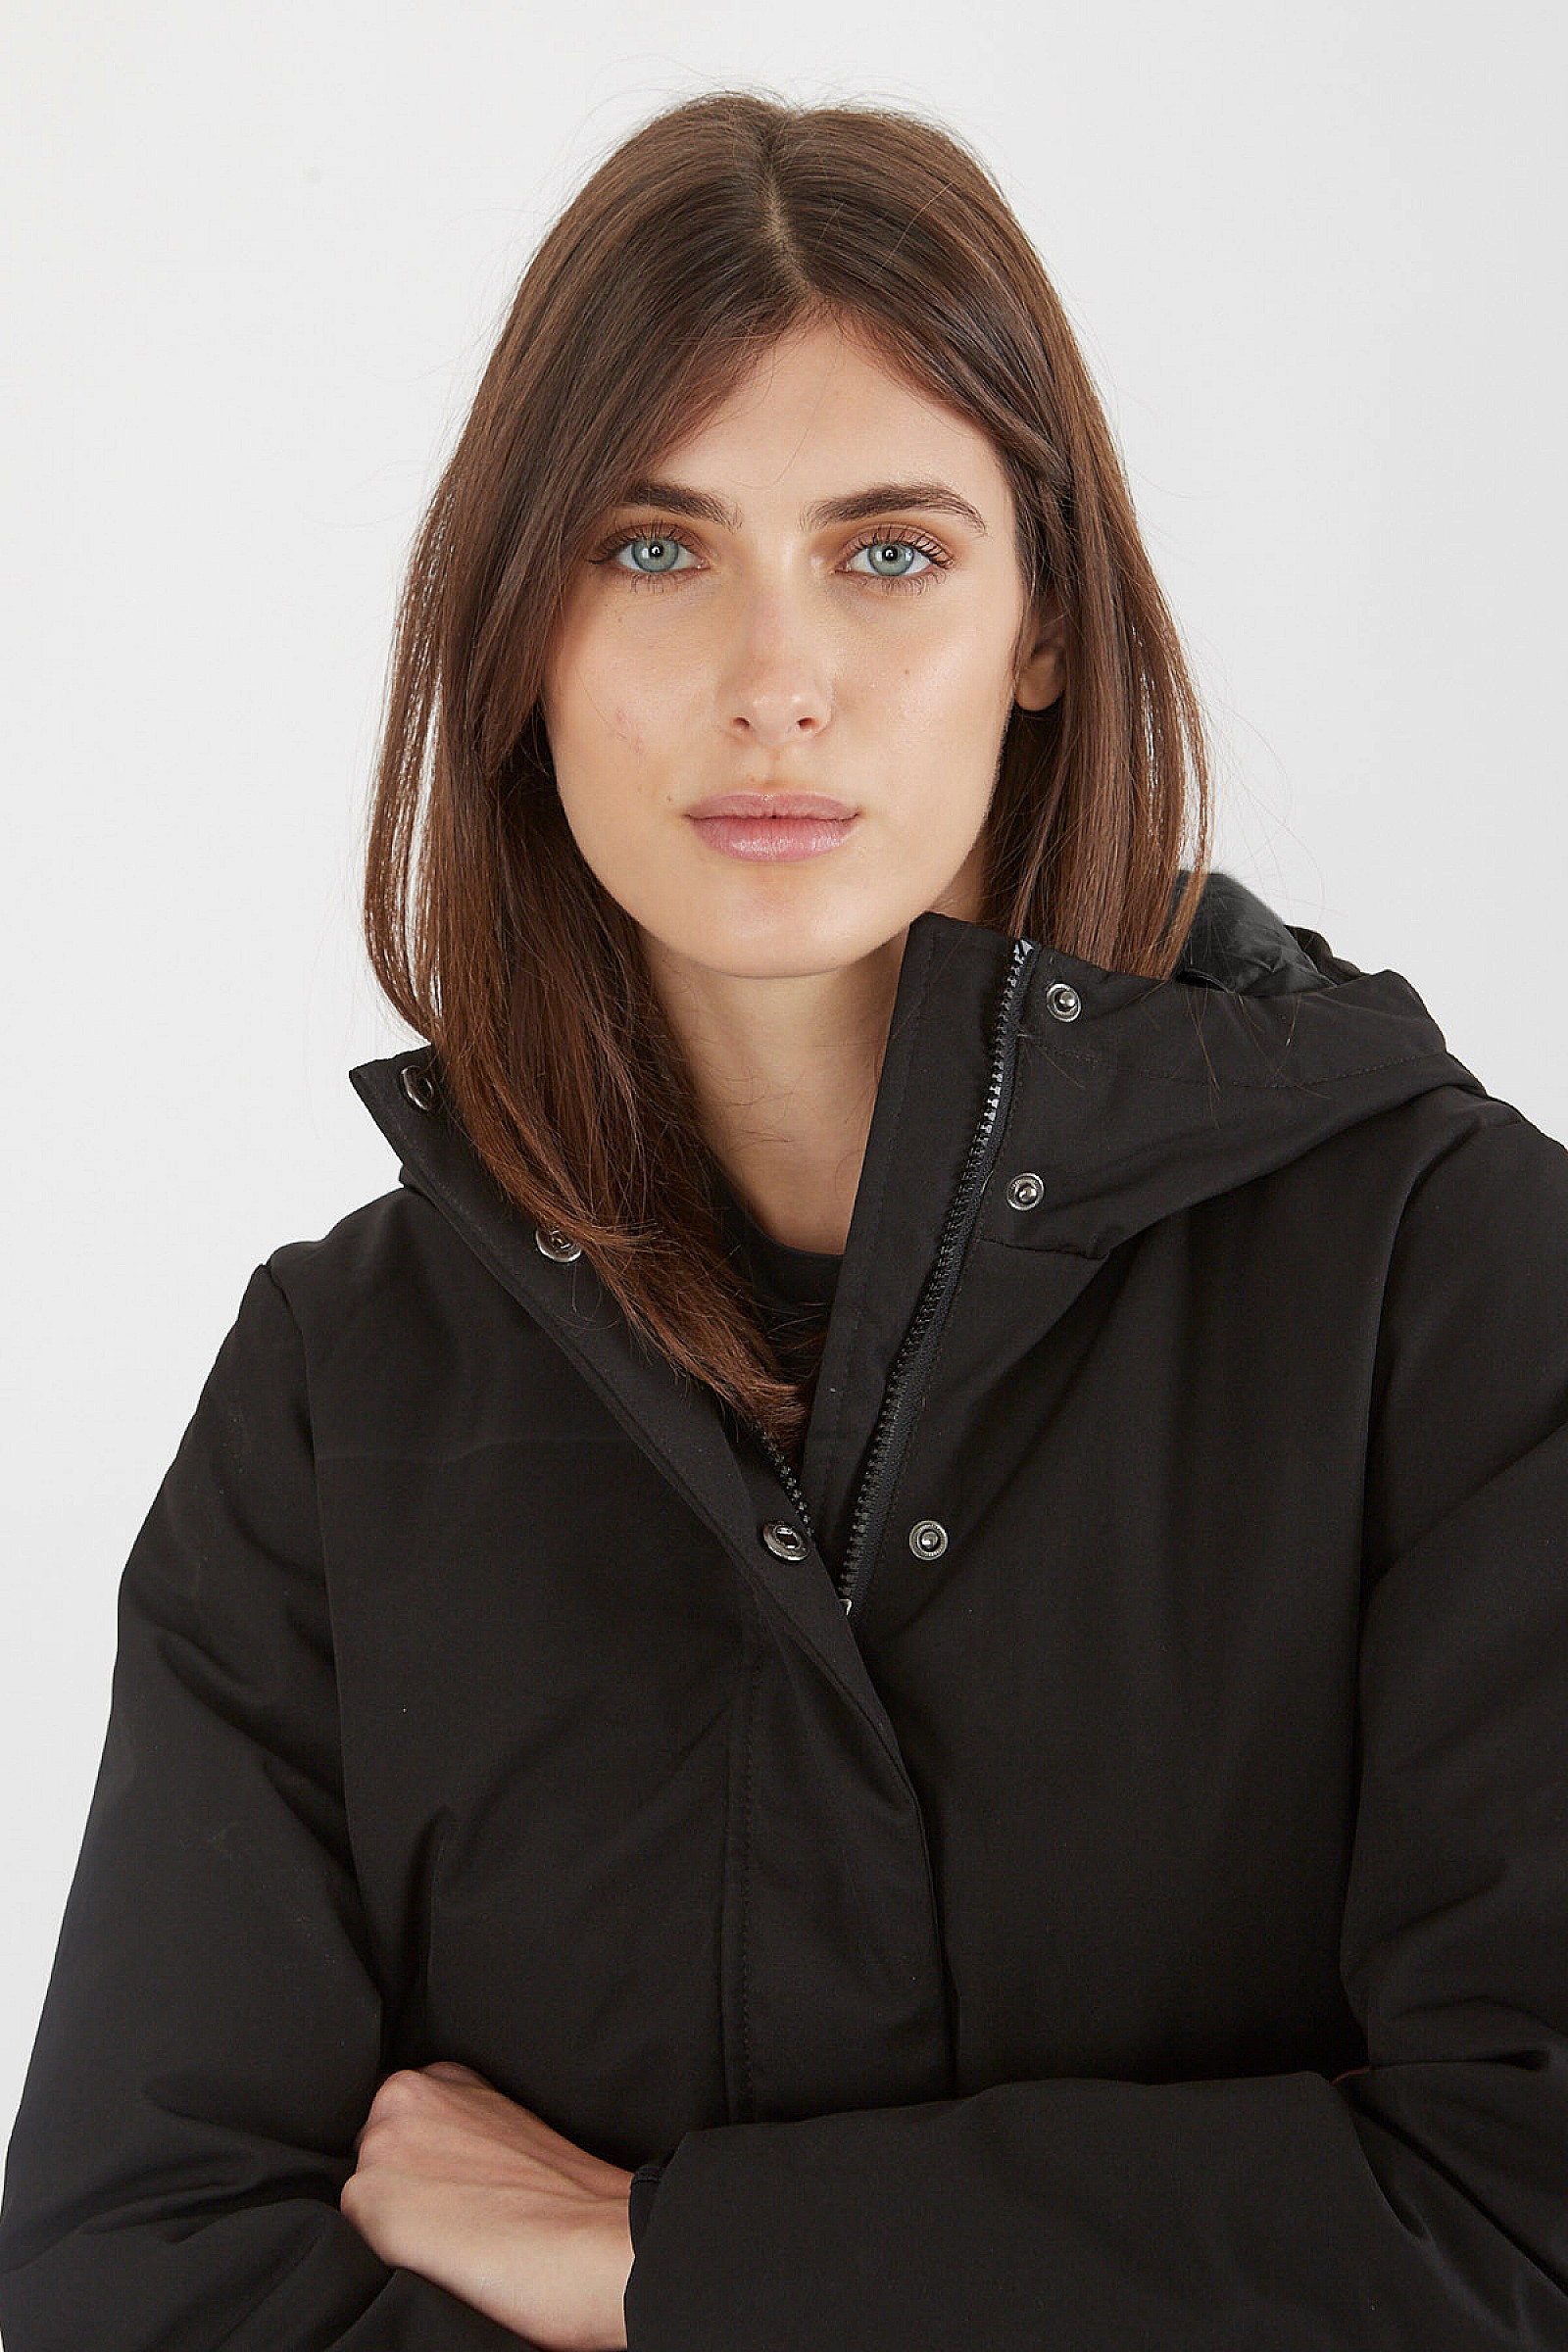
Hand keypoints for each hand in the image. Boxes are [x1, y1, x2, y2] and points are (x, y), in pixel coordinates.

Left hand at [341, 2060, 634, 2349]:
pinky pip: (357, 2236)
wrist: (592, 2237)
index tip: (457, 2188)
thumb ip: (461, 2128)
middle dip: (402, 2186)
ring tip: (454, 2239)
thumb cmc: (567, 2197)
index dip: (424, 2165)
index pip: (399, 2124)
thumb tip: (433, 2168)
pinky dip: (389, 2254)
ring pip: (365, 2197)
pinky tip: (439, 2257)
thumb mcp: (508, 2129)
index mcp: (444, 2076)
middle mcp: (404, 2096)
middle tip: (456, 2217)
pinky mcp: (368, 2198)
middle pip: (373, 2156)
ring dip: (395, 2221)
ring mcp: (382, 2144)